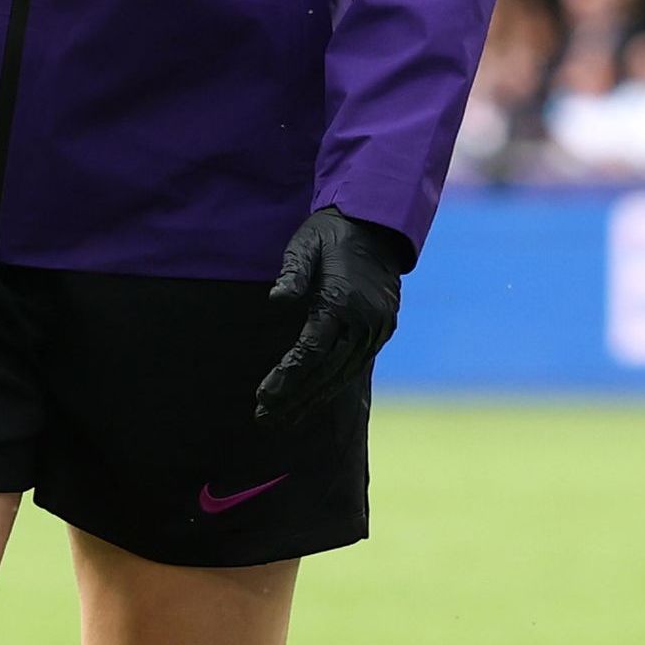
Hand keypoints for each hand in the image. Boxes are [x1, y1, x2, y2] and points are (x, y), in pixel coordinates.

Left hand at [256, 208, 410, 437]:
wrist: (376, 225)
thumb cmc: (330, 233)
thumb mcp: (305, 244)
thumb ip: (292, 272)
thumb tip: (276, 300)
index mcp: (342, 301)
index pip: (311, 350)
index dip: (286, 377)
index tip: (262, 397)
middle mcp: (364, 321)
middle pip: (325, 371)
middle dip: (294, 398)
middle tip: (265, 419)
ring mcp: (377, 328)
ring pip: (342, 374)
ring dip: (312, 398)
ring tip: (284, 418)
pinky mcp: (382, 330)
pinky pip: (355, 366)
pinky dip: (332, 385)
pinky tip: (313, 398)